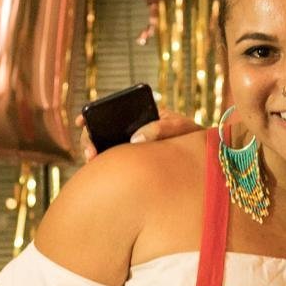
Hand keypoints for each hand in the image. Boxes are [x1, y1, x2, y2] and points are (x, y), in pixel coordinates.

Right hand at [76, 108, 201, 161]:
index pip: (110, 111)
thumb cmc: (191, 138)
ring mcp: (127, 148)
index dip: (92, 114)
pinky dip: (103, 168)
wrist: (203, 158)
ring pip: (103, 150)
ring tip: (94, 162)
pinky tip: (101, 173)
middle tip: (90, 152)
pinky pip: (111, 165)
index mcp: (140, 116)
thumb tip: (135, 139)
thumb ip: (162, 128)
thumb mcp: (181, 128)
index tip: (83, 120)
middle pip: (100, 131)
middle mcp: (129, 131)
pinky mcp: (129, 164)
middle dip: (89, 139)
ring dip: (94, 154)